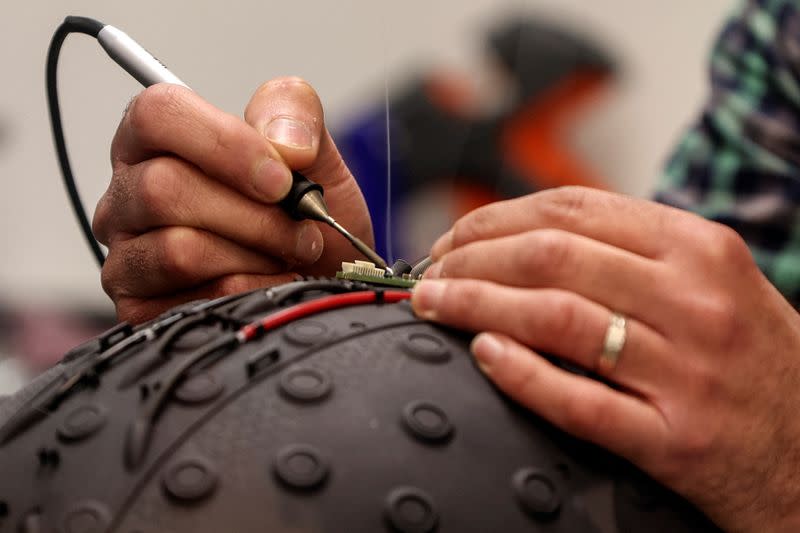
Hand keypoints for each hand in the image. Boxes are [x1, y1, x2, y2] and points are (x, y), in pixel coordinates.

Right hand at [93, 78, 372, 322]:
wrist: (322, 277)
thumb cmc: (305, 212)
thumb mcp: (312, 149)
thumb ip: (294, 112)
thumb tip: (286, 145)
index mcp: (156, 139)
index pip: (156, 114)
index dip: (223, 144)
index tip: (280, 179)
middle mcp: (128, 194)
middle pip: (163, 188)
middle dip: (253, 215)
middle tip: (301, 229)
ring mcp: (128, 255)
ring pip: (178, 250)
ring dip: (255, 254)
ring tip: (290, 255)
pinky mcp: (140, 309)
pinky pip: (198, 300)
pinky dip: (252, 291)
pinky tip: (271, 283)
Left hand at [411, 186, 799, 531]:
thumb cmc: (754, 358)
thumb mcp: (713, 281)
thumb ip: (633, 252)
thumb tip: (528, 236)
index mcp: (699, 248)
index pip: (571, 208)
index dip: (494, 219)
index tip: (453, 238)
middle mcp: (695, 301)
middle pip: (550, 256)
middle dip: (470, 260)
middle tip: (429, 275)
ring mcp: (686, 372)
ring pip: (555, 319)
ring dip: (475, 306)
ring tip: (432, 306)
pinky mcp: (676, 440)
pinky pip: (580, 400)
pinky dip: (522, 374)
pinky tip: (481, 354)